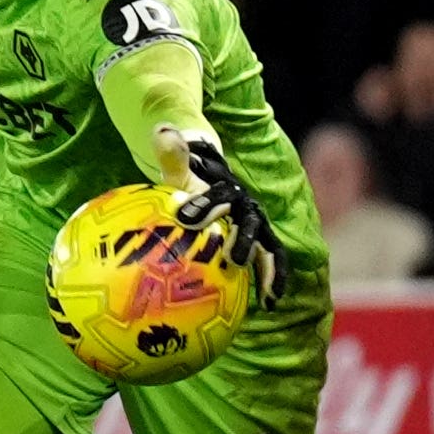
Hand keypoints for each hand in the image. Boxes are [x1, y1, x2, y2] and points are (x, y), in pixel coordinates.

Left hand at [155, 127, 285, 305]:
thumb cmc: (189, 183)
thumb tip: (162, 128)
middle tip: (234, 260)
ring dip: (269, 268)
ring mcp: (257, 227)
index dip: (205, 205)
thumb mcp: (178, 170)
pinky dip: (272, 281)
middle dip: (244, 241)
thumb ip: (171, 153)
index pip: (218, 195)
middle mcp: (247, 208)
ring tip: (268, 294)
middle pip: (249, 224)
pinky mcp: (261, 245)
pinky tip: (269, 304)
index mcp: (226, 189)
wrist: (212, 184)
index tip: (186, 217)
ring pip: (268, 247)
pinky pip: (270, 263)